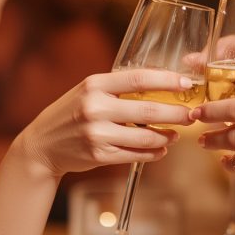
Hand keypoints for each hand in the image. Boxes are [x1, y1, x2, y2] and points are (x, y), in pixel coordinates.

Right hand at [11, 69, 194, 177]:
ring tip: (176, 134)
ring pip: (146, 136)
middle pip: (149, 110)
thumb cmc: (72, 113)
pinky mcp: (99, 155)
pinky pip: (136, 154)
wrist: (43, 145)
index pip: (139, 79)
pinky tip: (161, 149)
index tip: (187, 83)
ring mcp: (97, 133)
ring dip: (166, 136)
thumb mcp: (88, 91)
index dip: (167, 81)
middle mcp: (95, 107)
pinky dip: (153, 153)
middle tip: (191, 115)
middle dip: (176, 113)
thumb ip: (118, 88)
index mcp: (95, 84)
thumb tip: (161, 85)